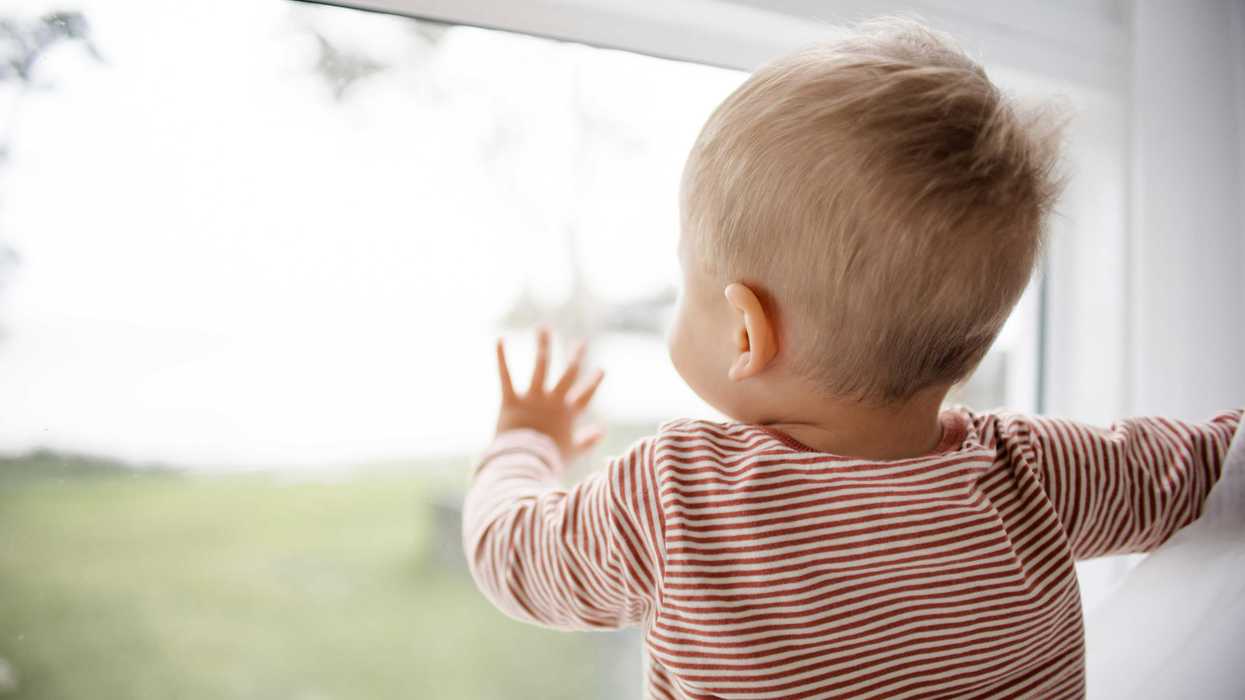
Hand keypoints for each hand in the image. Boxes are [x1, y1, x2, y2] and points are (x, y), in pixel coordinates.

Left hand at [495, 327, 605, 462]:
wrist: (525, 464)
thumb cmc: (549, 461)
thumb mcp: (572, 451)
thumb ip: (587, 440)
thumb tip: (602, 431)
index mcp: (568, 414)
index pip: (586, 395)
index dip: (594, 382)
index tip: (602, 369)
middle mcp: (553, 401)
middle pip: (568, 374)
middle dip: (576, 357)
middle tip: (581, 343)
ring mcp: (533, 399)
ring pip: (541, 366)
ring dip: (544, 345)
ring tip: (544, 329)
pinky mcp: (512, 401)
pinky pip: (506, 376)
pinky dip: (501, 357)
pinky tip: (501, 339)